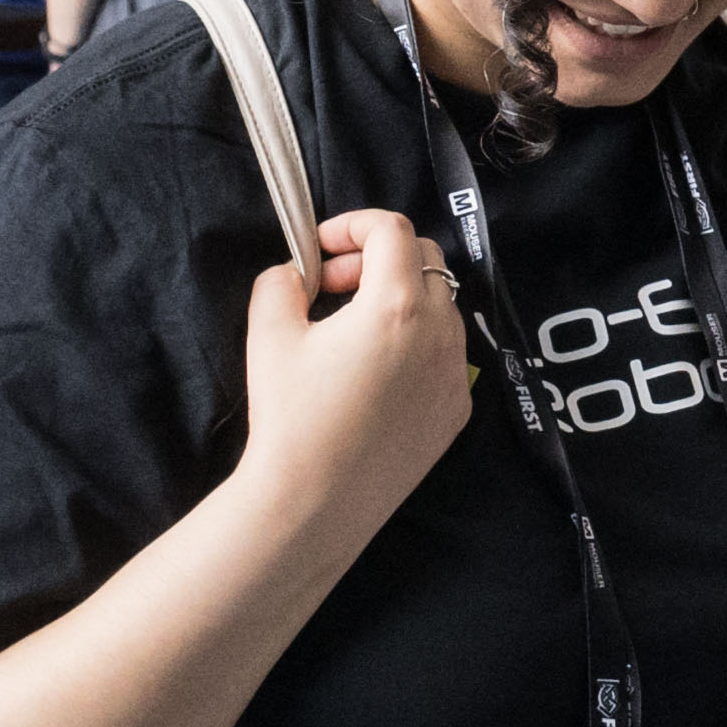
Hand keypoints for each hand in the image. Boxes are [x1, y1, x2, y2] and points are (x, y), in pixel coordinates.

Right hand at [232, 211, 471, 533]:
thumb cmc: (291, 416)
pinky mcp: (457, 409)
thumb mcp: (269, 333)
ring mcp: (455, 373)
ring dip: (400, 299)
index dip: (352, 224)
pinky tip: (373, 374)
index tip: (320, 249)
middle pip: (426, 260)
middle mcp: (440, 333)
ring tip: (350, 331)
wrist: (314, 502)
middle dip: (377, 258)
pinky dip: (415, 343)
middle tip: (331, 288)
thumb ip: (282, 281)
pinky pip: (445, 354)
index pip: (393, 230)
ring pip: (440, 307)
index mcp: (397, 305)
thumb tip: (298, 272)